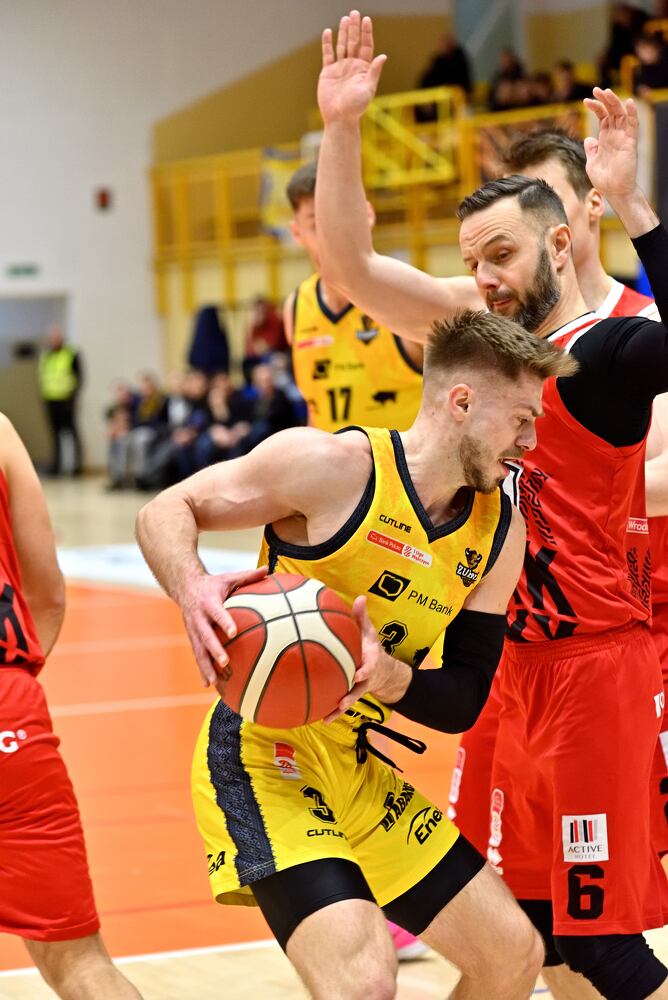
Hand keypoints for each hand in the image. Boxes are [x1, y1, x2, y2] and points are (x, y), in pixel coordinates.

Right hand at [180, 565, 268, 688]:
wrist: (184, 586)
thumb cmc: (213, 584)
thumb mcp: (228, 577)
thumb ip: (248, 575)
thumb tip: (269, 569)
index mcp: (208, 602)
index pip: (216, 612)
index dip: (224, 621)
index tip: (233, 632)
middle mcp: (198, 617)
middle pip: (205, 636)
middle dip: (214, 650)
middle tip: (225, 662)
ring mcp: (193, 629)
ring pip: (198, 650)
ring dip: (205, 666)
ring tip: (212, 682)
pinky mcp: (192, 638)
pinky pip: (197, 655)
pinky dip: (202, 669)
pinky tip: (209, 685)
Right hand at [318, 10, 386, 124]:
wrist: (339, 118)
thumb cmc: (356, 107)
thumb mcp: (368, 89)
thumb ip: (374, 72)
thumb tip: (383, 56)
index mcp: (363, 69)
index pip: (366, 46)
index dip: (366, 33)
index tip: (366, 20)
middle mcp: (352, 66)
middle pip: (354, 42)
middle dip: (354, 28)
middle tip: (354, 13)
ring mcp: (340, 68)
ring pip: (342, 46)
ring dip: (343, 32)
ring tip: (345, 18)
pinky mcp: (328, 72)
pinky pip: (328, 55)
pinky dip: (327, 44)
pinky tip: (328, 32)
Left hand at [324, 595, 410, 721]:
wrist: (383, 671)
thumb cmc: (370, 648)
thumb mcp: (369, 632)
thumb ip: (362, 617)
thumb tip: (361, 597)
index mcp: (370, 662)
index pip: (369, 667)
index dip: (365, 672)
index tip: (358, 674)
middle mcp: (365, 679)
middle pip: (359, 689)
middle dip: (351, 696)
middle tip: (342, 702)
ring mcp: (358, 689)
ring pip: (350, 701)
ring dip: (340, 709)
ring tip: (327, 716)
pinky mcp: (350, 695)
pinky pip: (340, 705)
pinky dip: (332, 712)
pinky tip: (318, 718)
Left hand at [583, 87, 638, 200]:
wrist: (614, 192)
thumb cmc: (604, 180)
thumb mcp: (592, 162)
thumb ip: (591, 150)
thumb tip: (588, 139)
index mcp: (605, 139)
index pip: (603, 117)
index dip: (596, 107)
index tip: (585, 101)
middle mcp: (615, 135)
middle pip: (612, 111)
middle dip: (604, 99)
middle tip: (596, 89)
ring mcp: (623, 138)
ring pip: (621, 114)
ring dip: (614, 102)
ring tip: (606, 92)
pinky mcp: (630, 143)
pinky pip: (633, 126)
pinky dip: (632, 114)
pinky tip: (629, 103)